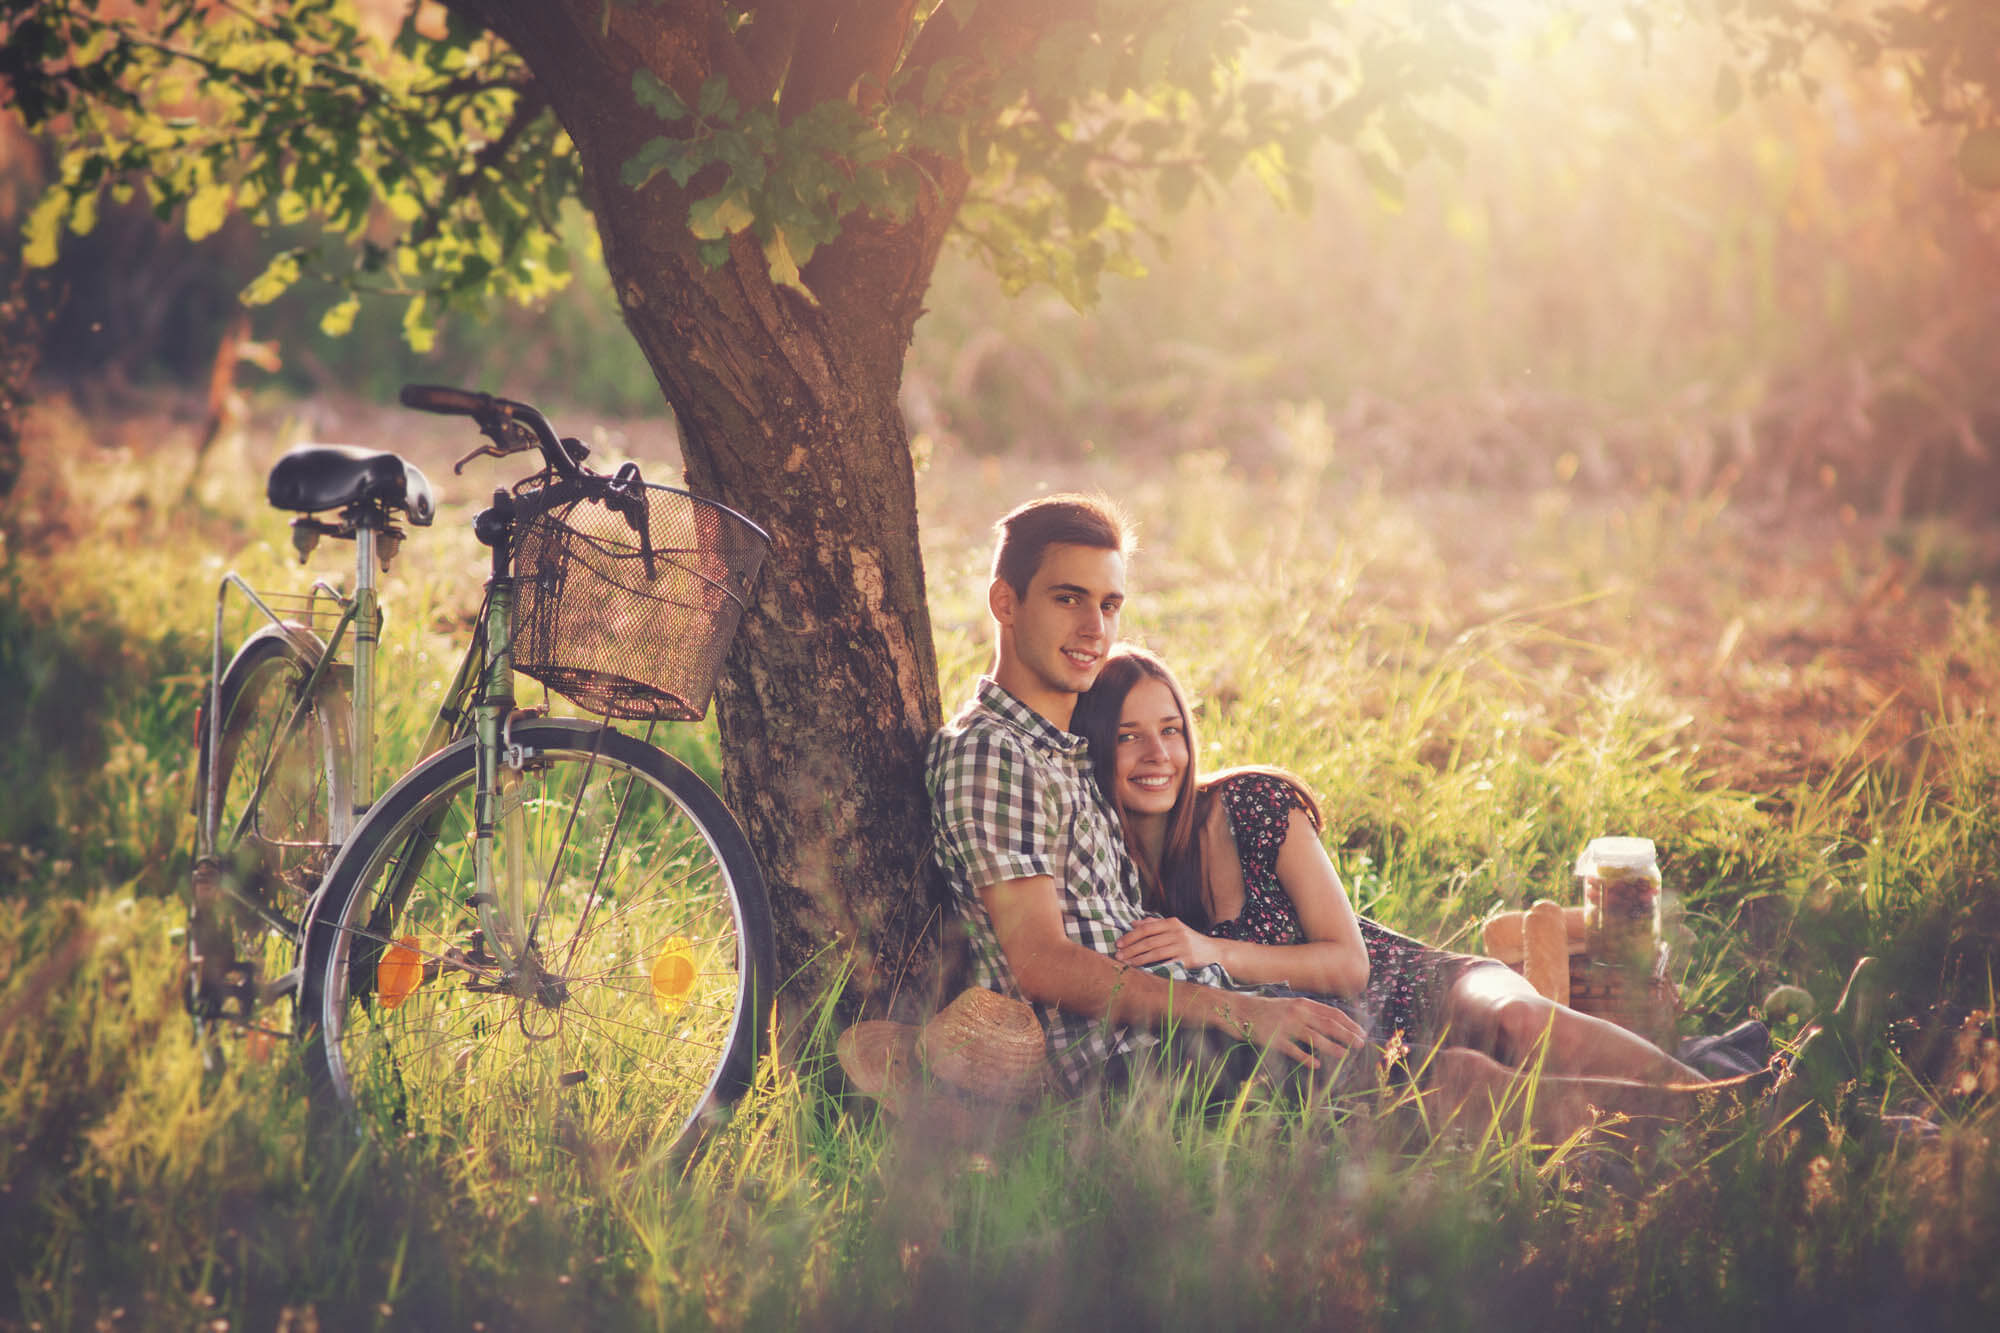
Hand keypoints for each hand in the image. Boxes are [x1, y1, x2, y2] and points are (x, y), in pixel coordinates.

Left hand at [1115, 916, 1220, 969]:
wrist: (1214, 952)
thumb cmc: (1190, 940)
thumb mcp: (1175, 928)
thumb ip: (1154, 924)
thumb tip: (1133, 923)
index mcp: (1172, 923)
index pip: (1146, 929)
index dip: (1130, 936)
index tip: (1118, 944)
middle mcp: (1177, 933)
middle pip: (1148, 941)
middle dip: (1131, 949)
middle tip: (1118, 956)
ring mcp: (1183, 946)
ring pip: (1155, 952)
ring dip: (1138, 959)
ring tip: (1126, 963)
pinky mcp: (1187, 960)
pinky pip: (1166, 964)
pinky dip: (1153, 967)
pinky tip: (1142, 970)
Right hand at [1232, 993, 1367, 1068]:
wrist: (1240, 1011)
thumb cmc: (1268, 1010)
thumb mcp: (1291, 1005)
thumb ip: (1310, 1012)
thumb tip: (1333, 1023)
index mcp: (1304, 1003)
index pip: (1333, 1013)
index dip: (1349, 1024)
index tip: (1361, 1032)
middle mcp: (1298, 1012)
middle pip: (1328, 1024)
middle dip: (1347, 1035)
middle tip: (1360, 1045)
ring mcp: (1286, 1025)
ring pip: (1314, 1037)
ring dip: (1332, 1047)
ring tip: (1345, 1055)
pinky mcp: (1274, 1038)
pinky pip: (1293, 1050)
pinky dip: (1306, 1058)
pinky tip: (1317, 1065)